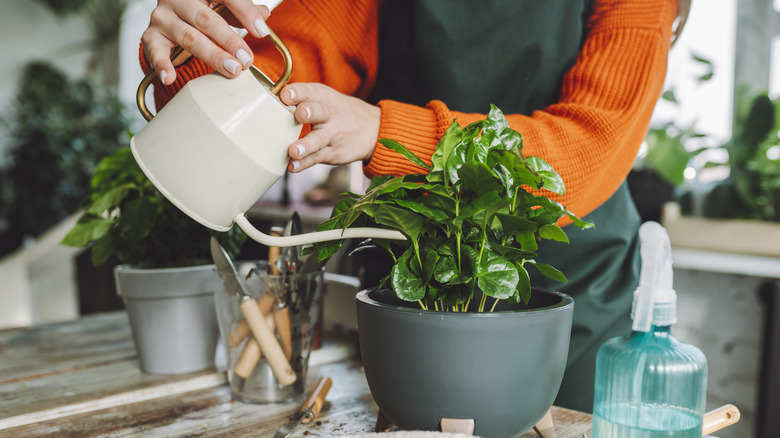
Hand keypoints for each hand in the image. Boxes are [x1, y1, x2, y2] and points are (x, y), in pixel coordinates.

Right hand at [141, 0, 270, 84]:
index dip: (245, 12)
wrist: (171, 17)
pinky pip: (155, 51)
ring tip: (231, 69)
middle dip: (229, 41)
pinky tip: (171, 77)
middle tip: (246, 59)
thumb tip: (264, 16)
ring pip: (189, 37)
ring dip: (212, 55)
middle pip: (206, 19)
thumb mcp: (223, 8)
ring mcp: (163, 17)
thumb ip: (241, 12)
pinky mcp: (151, 36)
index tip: (262, 32)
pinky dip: (163, 65)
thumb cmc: (201, 12)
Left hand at [281, 83, 380, 172]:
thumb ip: (299, 98)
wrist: (372, 129)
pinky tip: (293, 167)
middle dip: (308, 112)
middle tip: (299, 114)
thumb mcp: (324, 97)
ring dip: (306, 145)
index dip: (297, 92)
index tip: (285, 94)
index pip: (309, 91)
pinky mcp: (331, 152)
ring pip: (318, 139)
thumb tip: (264, 97)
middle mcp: (328, 114)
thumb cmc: (337, 111)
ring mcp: (331, 135)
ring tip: (294, 151)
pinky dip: (305, 163)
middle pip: (318, 111)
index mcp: (322, 97)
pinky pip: (317, 158)